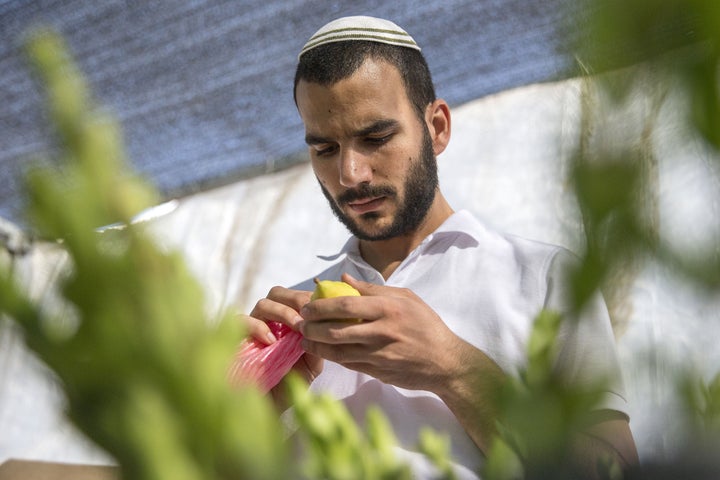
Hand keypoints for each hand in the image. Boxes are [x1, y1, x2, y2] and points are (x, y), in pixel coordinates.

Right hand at [244, 286, 321, 389]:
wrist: (267, 408)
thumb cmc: (289, 385)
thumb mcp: (311, 365)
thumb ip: (319, 345)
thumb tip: (325, 325)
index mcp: (286, 322)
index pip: (295, 297)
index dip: (309, 298)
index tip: (323, 309)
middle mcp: (268, 321)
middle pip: (278, 293)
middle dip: (296, 299)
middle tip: (309, 316)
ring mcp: (251, 329)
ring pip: (263, 303)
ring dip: (283, 311)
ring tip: (297, 328)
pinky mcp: (236, 339)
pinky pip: (241, 320)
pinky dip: (258, 326)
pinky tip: (272, 341)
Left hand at [297, 273, 464, 392]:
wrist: (445, 361)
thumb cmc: (426, 325)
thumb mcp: (406, 298)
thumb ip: (373, 289)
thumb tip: (344, 278)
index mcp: (388, 308)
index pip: (346, 304)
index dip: (322, 306)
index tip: (308, 306)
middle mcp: (382, 331)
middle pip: (337, 329)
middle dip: (313, 327)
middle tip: (300, 324)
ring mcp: (379, 354)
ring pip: (338, 350)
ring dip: (317, 345)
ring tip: (304, 339)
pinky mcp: (378, 371)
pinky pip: (349, 364)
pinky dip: (333, 357)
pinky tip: (323, 351)